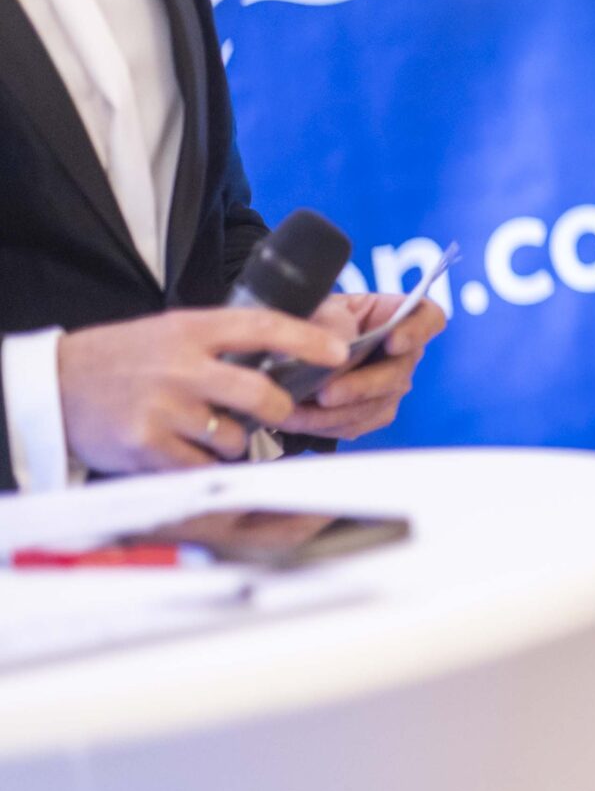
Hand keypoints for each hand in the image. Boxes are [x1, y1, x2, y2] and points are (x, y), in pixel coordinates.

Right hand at [56, 308, 346, 474]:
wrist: (57, 384)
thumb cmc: (125, 357)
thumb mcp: (173, 331)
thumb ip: (222, 342)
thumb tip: (288, 357)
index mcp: (192, 329)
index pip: (265, 326)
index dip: (309, 340)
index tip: (341, 353)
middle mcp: (181, 367)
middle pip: (260, 393)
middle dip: (279, 409)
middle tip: (278, 412)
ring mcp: (164, 408)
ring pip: (235, 437)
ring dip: (235, 441)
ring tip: (212, 430)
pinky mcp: (147, 446)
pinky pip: (202, 464)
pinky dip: (204, 462)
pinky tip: (188, 449)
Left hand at [283, 292, 445, 439]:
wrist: (287, 349)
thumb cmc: (310, 320)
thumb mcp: (317, 310)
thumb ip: (332, 323)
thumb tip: (340, 348)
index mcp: (398, 314)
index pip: (428, 319)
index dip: (417, 331)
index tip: (393, 341)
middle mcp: (403, 353)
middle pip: (399, 372)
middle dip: (361, 386)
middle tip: (327, 393)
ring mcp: (391, 386)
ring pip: (375, 405)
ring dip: (334, 413)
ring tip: (296, 412)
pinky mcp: (372, 414)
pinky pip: (356, 425)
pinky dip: (324, 425)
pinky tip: (297, 419)